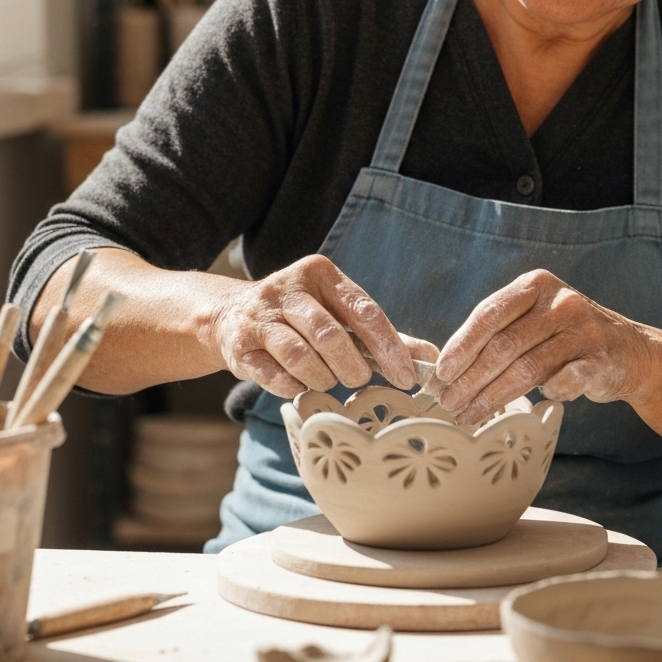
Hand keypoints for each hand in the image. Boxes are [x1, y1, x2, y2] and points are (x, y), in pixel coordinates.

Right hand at [214, 254, 430, 397]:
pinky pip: (273, 374)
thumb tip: (429, 357)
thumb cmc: (301, 317)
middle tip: (359, 381)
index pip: (364, 311)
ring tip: (328, 382)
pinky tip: (300, 386)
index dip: (389, 347)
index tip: (407, 377)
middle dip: (352, 367)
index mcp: (321, 274)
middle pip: (330, 334)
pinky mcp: (239, 343)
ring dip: (322, 378)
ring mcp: (260, 315)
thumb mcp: (339, 313)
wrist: (231, 315)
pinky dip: (294, 387)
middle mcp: (288, 288)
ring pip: (300, 355)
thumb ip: (381, 334)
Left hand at [434, 269, 645, 424]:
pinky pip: (564, 383)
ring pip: (528, 368)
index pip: (490, 314)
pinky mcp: (602, 360)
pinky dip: (545, 395)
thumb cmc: (566, 336)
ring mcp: (584, 330)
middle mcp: (561, 302)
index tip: (441, 373)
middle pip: (505, 345)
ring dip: (493, 396)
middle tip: (448, 402)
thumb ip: (501, 331)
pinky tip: (530, 405)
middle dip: (471, 378)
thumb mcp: (535, 319)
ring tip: (469, 414)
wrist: (631, 351)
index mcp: (537, 285)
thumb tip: (449, 366)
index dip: (462, 345)